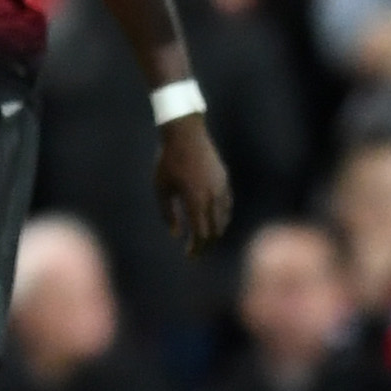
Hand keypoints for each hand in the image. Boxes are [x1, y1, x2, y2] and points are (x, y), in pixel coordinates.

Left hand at [155, 113, 233, 252]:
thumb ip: (169, 213)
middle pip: (215, 230)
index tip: (189, 256)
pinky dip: (222, 217)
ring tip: (204, 239)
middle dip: (206, 245)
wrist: (185, 134)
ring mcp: (221, 188)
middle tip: (196, 252)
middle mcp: (212, 197)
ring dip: (215, 232)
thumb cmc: (168, 161)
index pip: (201, 234)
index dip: (196, 248)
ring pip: (224, 219)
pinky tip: (215, 221)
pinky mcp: (225, 180)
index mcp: (195, 200)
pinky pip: (228, 205)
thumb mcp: (161, 188)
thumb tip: (177, 234)